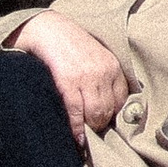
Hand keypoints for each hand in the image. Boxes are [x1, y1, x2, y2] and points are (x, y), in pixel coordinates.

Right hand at [11, 11, 127, 136]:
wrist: (47, 29)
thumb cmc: (69, 44)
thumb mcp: (95, 56)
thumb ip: (103, 77)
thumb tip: (105, 108)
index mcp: (112, 65)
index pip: (121, 100)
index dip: (112, 115)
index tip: (103, 122)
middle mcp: (103, 71)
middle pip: (109, 110)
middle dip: (100, 124)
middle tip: (91, 132)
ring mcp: (86, 77)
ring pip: (96, 115)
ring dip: (89, 129)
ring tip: (83, 135)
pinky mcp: (68, 82)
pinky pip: (77, 114)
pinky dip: (76, 130)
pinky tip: (76, 137)